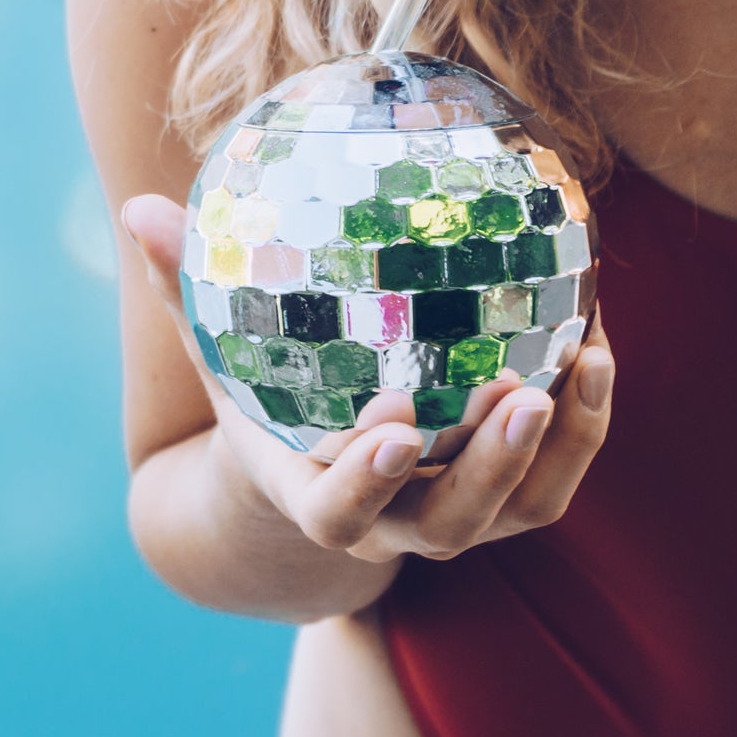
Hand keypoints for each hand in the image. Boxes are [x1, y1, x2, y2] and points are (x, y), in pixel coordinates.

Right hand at [120, 192, 614, 567]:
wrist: (312, 476)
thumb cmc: (262, 397)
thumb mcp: (219, 349)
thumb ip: (181, 288)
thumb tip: (136, 211)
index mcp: (316, 499)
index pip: (338, 513)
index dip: (366, 481)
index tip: (393, 426)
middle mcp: (394, 522)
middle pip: (448, 525)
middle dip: (488, 470)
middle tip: (516, 394)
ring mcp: (460, 515)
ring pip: (522, 508)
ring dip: (558, 445)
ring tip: (587, 364)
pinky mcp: (512, 496)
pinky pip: (561, 470)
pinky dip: (586, 417)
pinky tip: (600, 339)